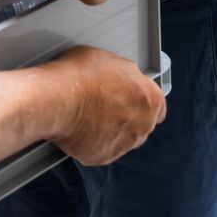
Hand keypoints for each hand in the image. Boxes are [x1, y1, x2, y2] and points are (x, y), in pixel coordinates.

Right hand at [44, 46, 166, 165]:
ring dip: (111, 131)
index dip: (141, 101)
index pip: (158, 106)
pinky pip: (102, 150)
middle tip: (104, 105)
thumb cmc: (81, 75)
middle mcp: (143, 125)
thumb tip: (118, 76)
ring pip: (123, 140)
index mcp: (151, 99)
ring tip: (88, 116)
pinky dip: (93, 142)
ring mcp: (124, 144)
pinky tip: (79, 128)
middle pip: (141, 124)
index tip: (129, 98)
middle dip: (126, 117)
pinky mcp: (103, 157)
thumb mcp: (108, 60)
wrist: (58, 99)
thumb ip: (122, 74)